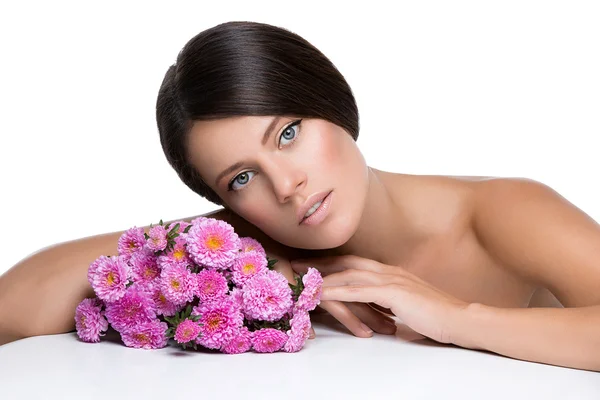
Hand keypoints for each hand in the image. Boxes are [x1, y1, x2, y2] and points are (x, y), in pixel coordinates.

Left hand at [292, 255, 468, 343]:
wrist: (458, 319)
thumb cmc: (436, 316)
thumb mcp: (408, 305)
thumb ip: (390, 303)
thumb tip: (378, 310)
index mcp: (392, 272)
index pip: (356, 263)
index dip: (333, 262)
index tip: (313, 264)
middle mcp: (388, 271)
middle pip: (347, 263)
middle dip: (321, 263)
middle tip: (297, 265)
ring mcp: (390, 280)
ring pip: (348, 275)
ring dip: (323, 276)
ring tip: (301, 279)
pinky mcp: (392, 293)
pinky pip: (357, 292)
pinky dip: (336, 292)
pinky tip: (321, 294)